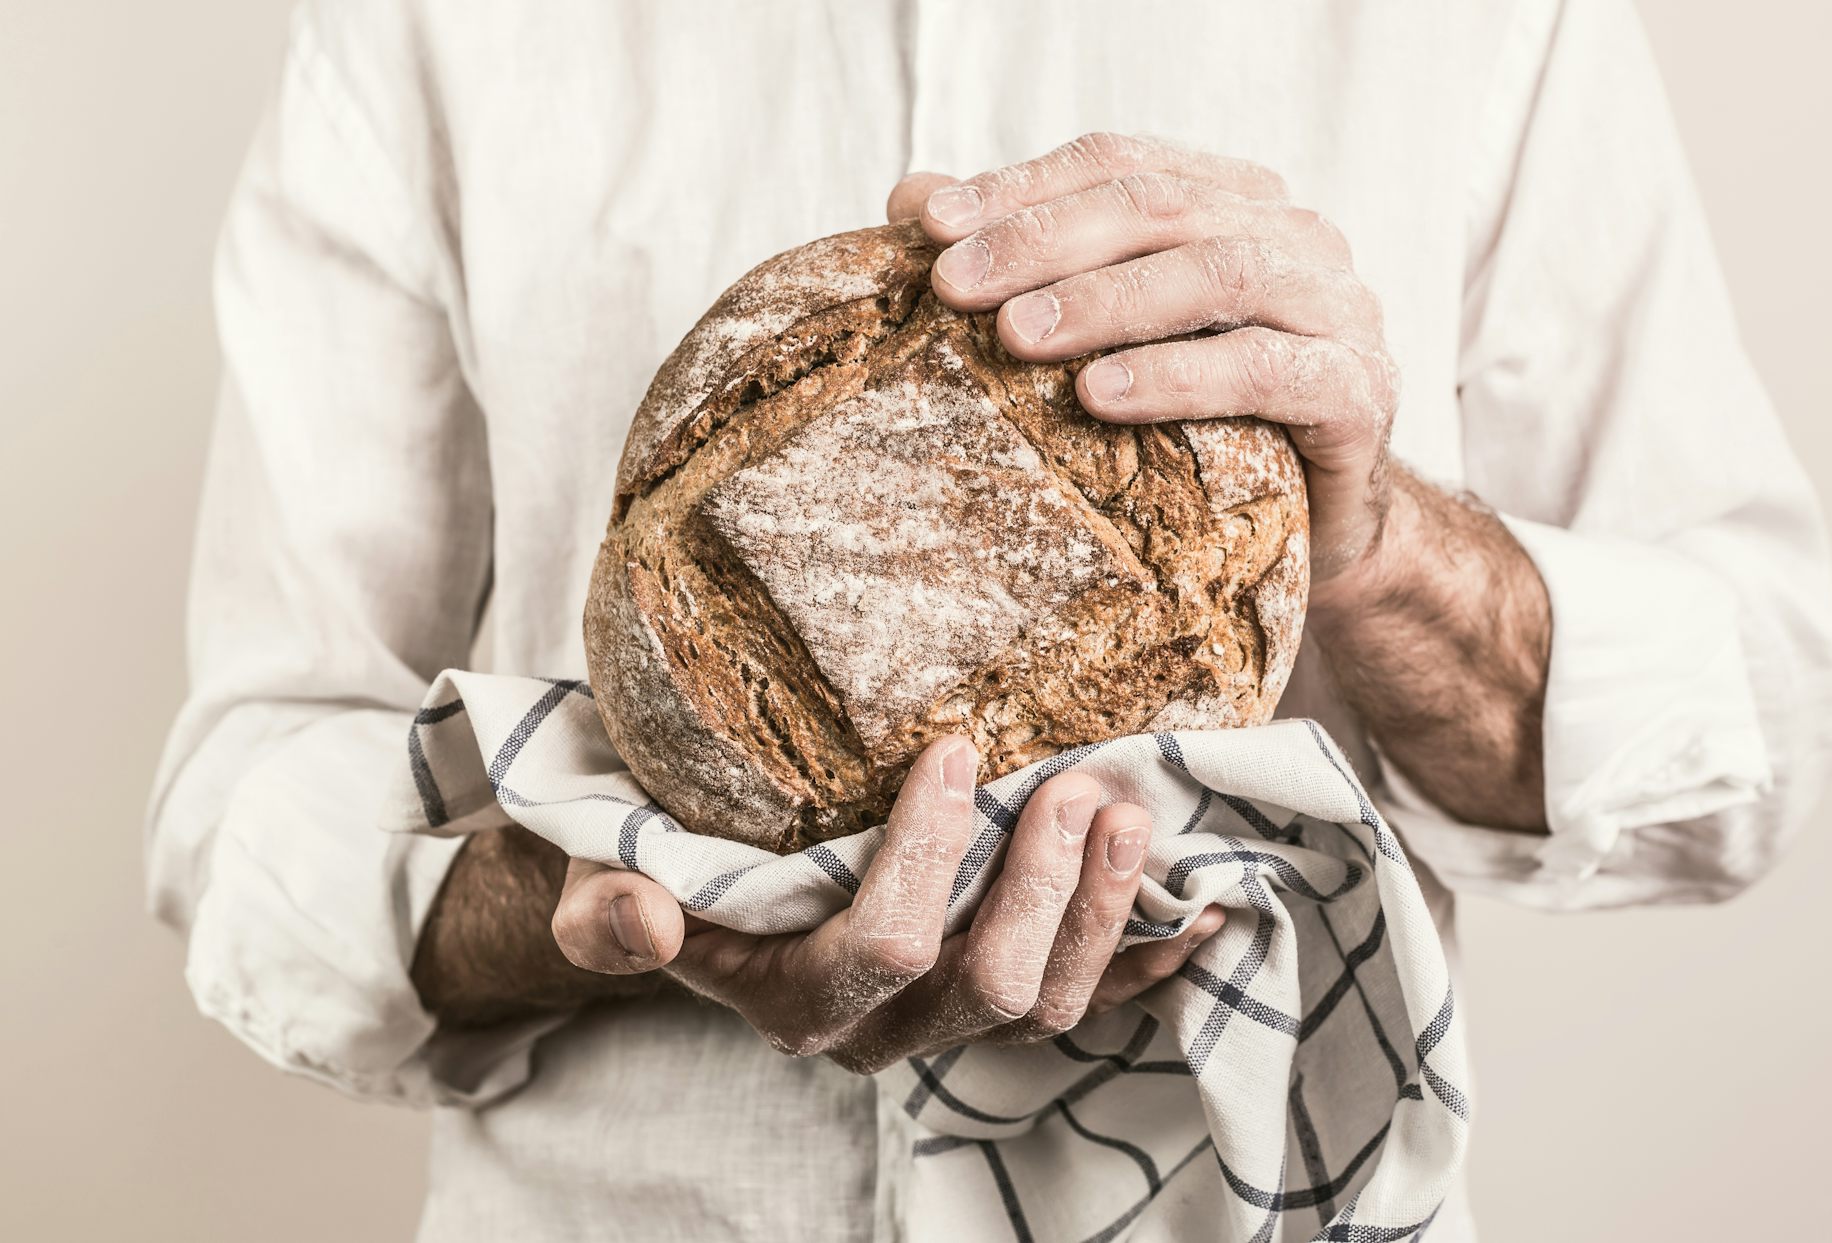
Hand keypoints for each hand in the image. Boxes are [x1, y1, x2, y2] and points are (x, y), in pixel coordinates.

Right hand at [551, 735, 1225, 1071]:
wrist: (702, 890)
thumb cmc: (657, 865)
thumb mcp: (604, 879)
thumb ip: (611, 912)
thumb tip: (638, 921)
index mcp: (797, 1002)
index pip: (880, 949)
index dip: (927, 860)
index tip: (952, 750)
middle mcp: (884, 1031)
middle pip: (990, 989)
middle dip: (1043, 888)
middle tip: (1076, 785)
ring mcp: (951, 1020)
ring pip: (1054, 1003)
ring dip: (1105, 911)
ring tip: (1129, 811)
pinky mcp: (1002, 999)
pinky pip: (1100, 1002)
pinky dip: (1154, 957)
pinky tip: (1206, 902)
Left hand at [887, 133, 1398, 582]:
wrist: (1316, 533)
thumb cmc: (1203, 426)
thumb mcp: (1111, 339)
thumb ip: (1027, 262)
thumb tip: (909, 200)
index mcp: (1236, 203)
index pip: (1122, 165)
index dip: (1024, 186)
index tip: (929, 225)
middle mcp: (1297, 238)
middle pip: (1162, 208)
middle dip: (1045, 242)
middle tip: (954, 286)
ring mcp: (1341, 310)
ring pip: (1219, 275)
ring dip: (1106, 302)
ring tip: (1016, 337)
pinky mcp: (1359, 393)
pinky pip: (1267, 370)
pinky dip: (1178, 377)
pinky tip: (1102, 396)